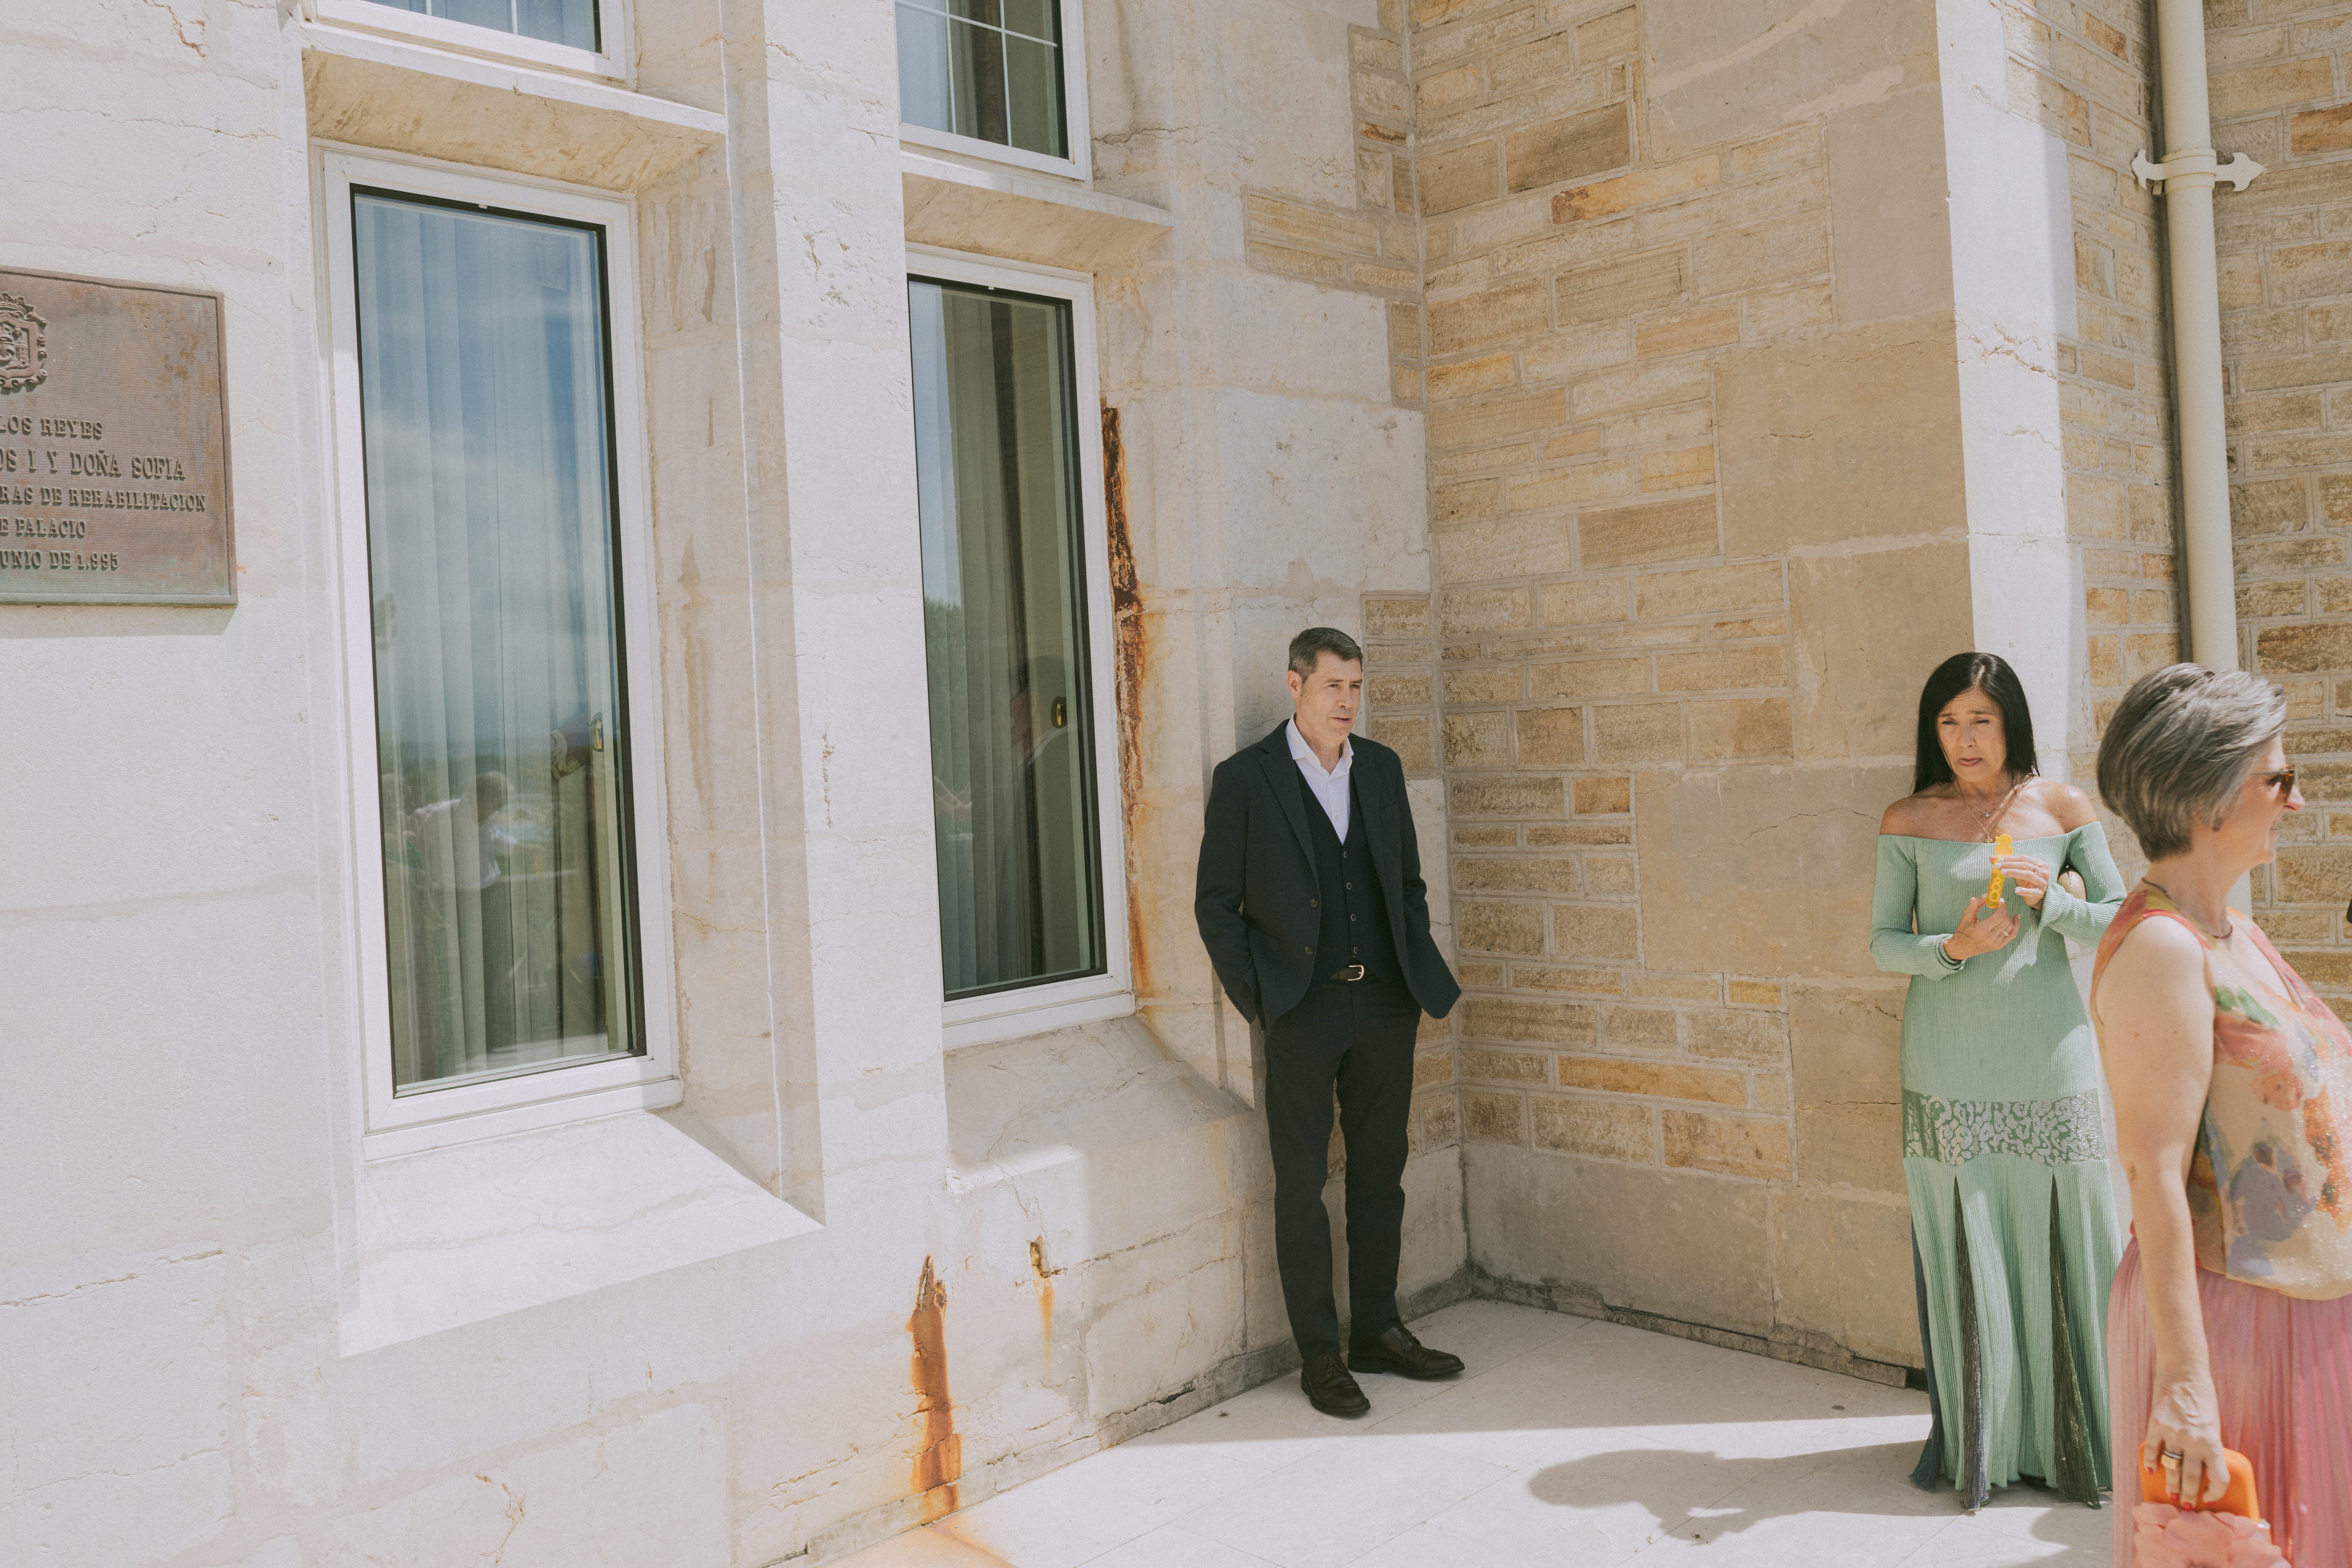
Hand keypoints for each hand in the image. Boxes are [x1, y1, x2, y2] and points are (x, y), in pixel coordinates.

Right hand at [1942, 894, 2019, 961]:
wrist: (1962, 948)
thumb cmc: (1963, 930)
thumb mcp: (1965, 916)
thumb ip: (1974, 904)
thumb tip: (1986, 895)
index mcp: (1981, 930)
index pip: (1998, 916)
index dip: (2002, 907)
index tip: (2000, 900)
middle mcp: (1990, 938)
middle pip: (2005, 920)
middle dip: (2005, 910)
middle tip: (2000, 905)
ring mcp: (1996, 943)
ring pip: (2010, 926)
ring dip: (2008, 916)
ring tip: (2002, 912)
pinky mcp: (1999, 946)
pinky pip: (2012, 934)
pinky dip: (2016, 925)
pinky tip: (2016, 917)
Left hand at [1994, 853, 2053, 910]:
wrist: (2037, 896)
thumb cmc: (2028, 881)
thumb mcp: (2018, 871)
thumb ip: (2007, 864)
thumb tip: (1992, 857)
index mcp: (2039, 863)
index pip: (2023, 858)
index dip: (2010, 858)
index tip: (1998, 859)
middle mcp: (2043, 872)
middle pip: (2025, 865)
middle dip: (2010, 865)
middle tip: (1998, 865)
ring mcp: (2042, 882)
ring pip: (2028, 875)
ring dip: (2014, 873)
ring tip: (2003, 872)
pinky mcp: (2040, 893)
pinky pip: (2031, 891)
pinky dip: (2023, 891)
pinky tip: (2016, 890)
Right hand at [2144, 1371, 2228, 1507]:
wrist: (2183, 1374)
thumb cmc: (2203, 1398)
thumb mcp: (2213, 1425)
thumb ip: (2208, 1446)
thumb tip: (2203, 1467)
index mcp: (2212, 1442)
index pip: (2218, 1479)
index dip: (2215, 1493)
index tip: (2210, 1498)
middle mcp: (2193, 1441)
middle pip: (2191, 1478)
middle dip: (2189, 1496)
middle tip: (2187, 1506)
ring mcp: (2172, 1434)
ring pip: (2171, 1469)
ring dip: (2172, 1485)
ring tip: (2173, 1495)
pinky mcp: (2156, 1425)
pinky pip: (2153, 1450)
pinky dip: (2151, 1462)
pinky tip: (2152, 1470)